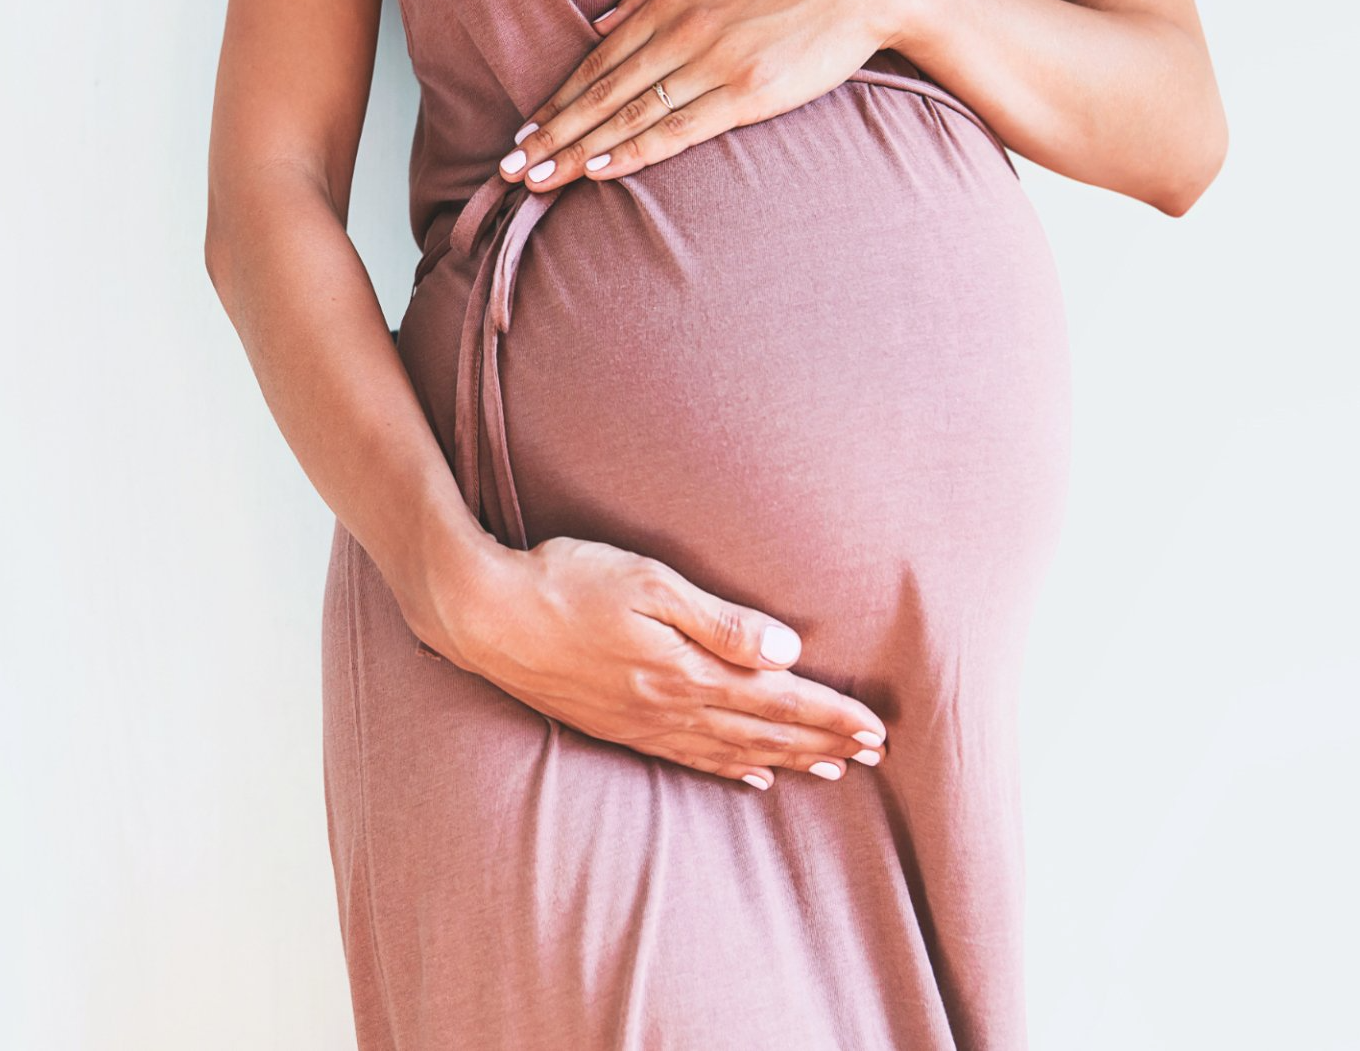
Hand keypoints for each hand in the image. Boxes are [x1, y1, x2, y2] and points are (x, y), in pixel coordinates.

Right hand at [441, 535, 888, 789]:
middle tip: (875, 756)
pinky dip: (728, 770)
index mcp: (686, 670)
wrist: (484, 615)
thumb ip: (720, 622)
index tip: (875, 730)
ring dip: (786, 758)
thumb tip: (785, 650)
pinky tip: (750, 776)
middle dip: (823, 742)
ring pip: (731, 751)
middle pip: (763, 731)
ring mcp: (641, 722)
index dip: (830, 715)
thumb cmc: (566, 582)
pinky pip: (687, 758)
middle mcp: (670, 706)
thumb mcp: (649, 584)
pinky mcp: (616, 726)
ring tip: (830, 770)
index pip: (777, 699)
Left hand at [496, 0, 927, 189]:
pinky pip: (678, 129)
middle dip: (551, 133)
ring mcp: (711, 63)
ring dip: (579, 149)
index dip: (558, 99)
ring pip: (629, 115)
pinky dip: (635, 151)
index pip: (599, 60)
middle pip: (601, 92)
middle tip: (511, 167)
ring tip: (540, 178)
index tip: (525, 130)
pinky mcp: (745, 94)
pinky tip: (601, 169)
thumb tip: (602, 25)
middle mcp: (681, 31)